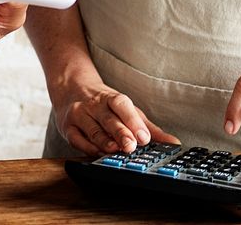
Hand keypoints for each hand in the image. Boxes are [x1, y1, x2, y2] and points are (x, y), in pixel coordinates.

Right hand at [51, 77, 178, 154]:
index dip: (133, 121)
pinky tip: (97, 153)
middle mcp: (94, 105)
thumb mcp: (127, 110)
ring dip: (103, 141)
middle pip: (108, 119)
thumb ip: (148, 127)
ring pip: (92, 129)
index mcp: (111, 98)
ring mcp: (79, 115)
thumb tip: (173, 143)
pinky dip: (87, 147)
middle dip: (120, 133)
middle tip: (131, 146)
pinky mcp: (67, 128)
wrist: (71, 88)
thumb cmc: (104, 104)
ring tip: (114, 150)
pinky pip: (76, 139)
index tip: (144, 137)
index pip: (122, 105)